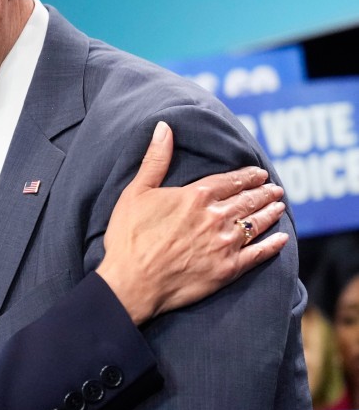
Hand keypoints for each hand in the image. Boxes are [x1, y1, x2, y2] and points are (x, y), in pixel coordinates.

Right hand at [96, 121, 287, 324]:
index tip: (259, 173)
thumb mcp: (136, 192)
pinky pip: (257, 255)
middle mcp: (215, 217)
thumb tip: (164, 128)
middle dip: (263, 192)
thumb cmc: (128, 236)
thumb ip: (155, 160)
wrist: (131, 281)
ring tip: (279, 206)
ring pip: (255, 224)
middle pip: (246, 201)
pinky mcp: (227, 270)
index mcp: (195, 196)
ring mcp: (224, 244)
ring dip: (270, 213)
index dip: (246, 176)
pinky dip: (272, 246)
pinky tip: (281, 240)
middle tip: (275, 188)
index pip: (229, 181)